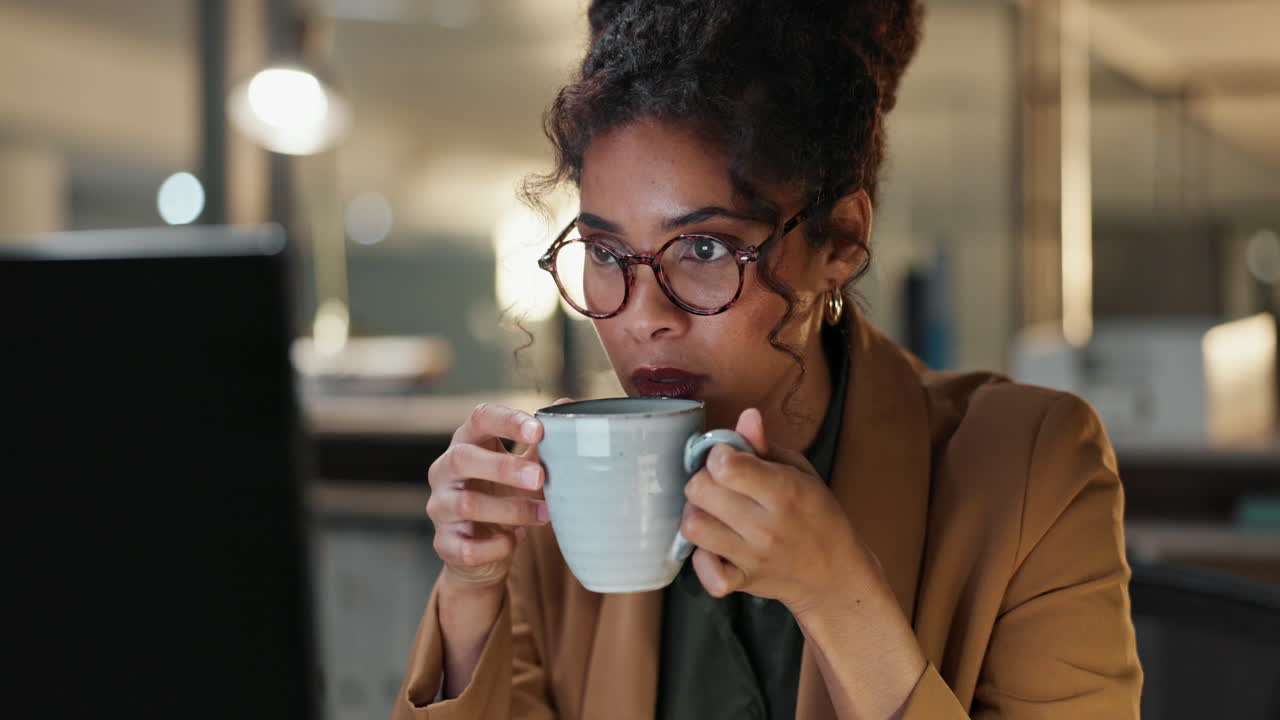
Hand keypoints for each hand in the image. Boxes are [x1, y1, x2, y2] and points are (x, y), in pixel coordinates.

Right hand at [426, 400, 568, 589]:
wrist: (480, 551)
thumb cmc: (501, 497)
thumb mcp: (521, 467)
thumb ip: (539, 443)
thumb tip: (567, 406)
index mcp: (466, 443)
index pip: (479, 419)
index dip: (507, 421)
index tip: (538, 430)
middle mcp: (444, 471)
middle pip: (463, 459)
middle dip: (504, 468)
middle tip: (540, 478)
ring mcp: (440, 507)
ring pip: (468, 504)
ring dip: (512, 509)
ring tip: (544, 514)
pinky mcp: (444, 543)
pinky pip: (467, 546)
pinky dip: (497, 546)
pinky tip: (515, 539)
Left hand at [679, 407, 871, 615]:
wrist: (835, 574)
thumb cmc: (817, 514)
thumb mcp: (801, 472)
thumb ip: (766, 445)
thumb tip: (746, 416)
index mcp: (784, 491)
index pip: (726, 466)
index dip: (717, 454)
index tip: (727, 457)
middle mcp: (766, 526)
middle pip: (698, 491)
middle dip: (702, 480)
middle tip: (718, 485)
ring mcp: (752, 557)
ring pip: (693, 527)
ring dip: (697, 514)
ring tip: (714, 512)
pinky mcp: (743, 583)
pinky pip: (706, 574)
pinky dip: (703, 561)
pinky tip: (714, 547)